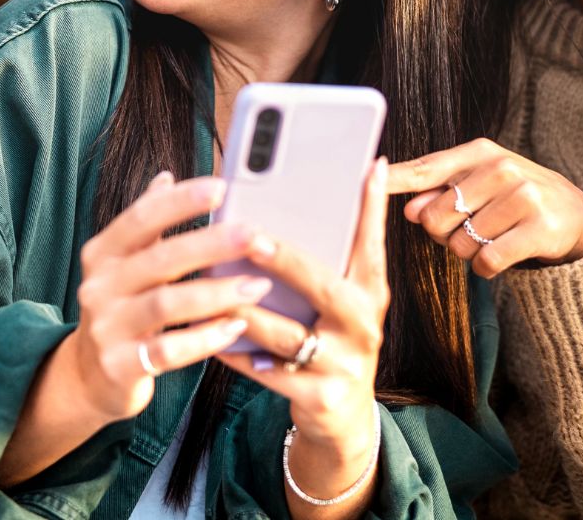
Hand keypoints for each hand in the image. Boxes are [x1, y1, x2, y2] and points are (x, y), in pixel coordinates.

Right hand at [68, 171, 273, 424]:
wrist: (88, 375)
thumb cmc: (120, 307)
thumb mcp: (123, 264)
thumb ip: (146, 224)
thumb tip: (166, 177)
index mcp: (102, 252)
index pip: (141, 218)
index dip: (180, 201)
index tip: (221, 187)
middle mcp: (99, 285)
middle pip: (160, 259)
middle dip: (211, 244)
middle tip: (254, 235)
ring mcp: (107, 327)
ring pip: (167, 304)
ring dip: (216, 293)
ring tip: (257, 285)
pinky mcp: (120, 365)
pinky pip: (169, 351)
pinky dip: (205, 338)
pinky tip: (236, 327)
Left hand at [217, 159, 388, 511]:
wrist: (342, 416)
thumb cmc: (332, 335)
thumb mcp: (343, 295)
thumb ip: (329, 250)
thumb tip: (333, 181)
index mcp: (368, 290)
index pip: (372, 241)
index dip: (371, 204)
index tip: (365, 166)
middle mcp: (363, 323)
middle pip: (323, 286)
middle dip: (286, 260)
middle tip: (252, 237)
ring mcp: (344, 362)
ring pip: (287, 332)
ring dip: (245, 310)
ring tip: (211, 286)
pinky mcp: (320, 396)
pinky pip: (268, 371)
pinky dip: (236, 353)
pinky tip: (210, 335)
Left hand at [386, 138, 582, 276]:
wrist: (577, 215)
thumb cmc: (513, 197)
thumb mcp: (479, 184)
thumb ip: (440, 193)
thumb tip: (409, 209)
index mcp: (479, 152)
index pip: (424, 169)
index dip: (392, 178)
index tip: (365, 177)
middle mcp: (500, 168)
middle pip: (435, 217)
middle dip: (442, 233)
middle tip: (468, 228)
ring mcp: (523, 196)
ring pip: (459, 243)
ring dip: (467, 251)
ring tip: (491, 237)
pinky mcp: (540, 229)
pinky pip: (486, 261)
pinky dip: (485, 267)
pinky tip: (501, 255)